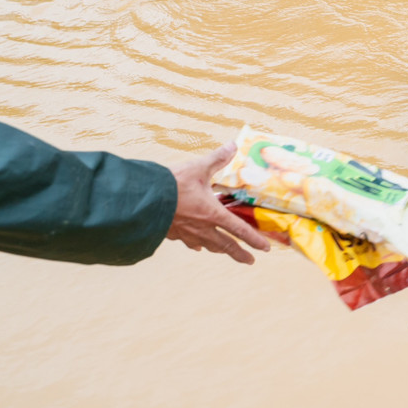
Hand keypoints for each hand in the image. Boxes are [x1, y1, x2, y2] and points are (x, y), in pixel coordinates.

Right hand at [166, 143, 271, 263]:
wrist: (143, 199)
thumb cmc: (173, 184)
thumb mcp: (198, 168)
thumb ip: (217, 159)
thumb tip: (233, 146)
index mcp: (213, 214)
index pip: (240, 230)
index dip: (254, 240)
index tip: (264, 249)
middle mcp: (202, 228)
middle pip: (225, 245)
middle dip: (239, 254)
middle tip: (250, 261)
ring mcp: (186, 233)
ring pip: (207, 246)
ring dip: (218, 249)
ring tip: (224, 251)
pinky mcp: (171, 233)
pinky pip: (187, 242)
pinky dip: (196, 244)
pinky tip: (196, 245)